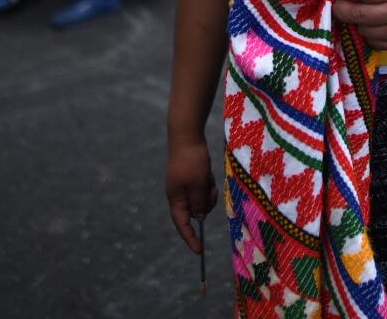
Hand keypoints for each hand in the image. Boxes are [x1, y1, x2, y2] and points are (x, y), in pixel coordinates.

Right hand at [165, 138, 217, 253]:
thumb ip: (198, 203)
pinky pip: (203, 187)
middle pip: (195, 211)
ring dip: (208, 192)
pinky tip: (207, 171)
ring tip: (208, 177)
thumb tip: (199, 219)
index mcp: (175, 198)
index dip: (190, 238)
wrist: (187, 135)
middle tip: (210, 190)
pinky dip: (208, 182)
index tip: (200, 251)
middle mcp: (178, 194)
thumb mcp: (198, 184)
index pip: (182, 224)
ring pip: (202, 199)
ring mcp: (184, 185)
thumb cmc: (191, 161)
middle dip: (206, 204)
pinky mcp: (191, 177)